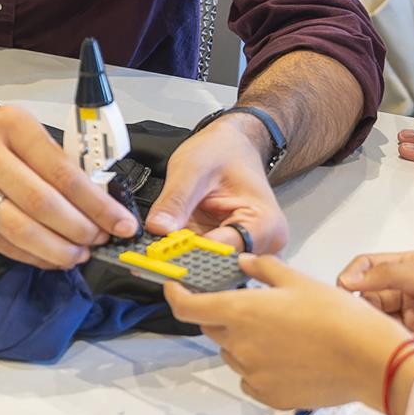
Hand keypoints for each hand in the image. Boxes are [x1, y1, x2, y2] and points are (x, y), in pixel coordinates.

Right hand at [0, 103, 138, 270]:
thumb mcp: (16, 130)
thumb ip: (51, 158)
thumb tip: (99, 199)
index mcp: (11, 125)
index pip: (63, 172)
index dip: (97, 204)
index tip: (121, 222)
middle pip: (43, 203)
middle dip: (81, 229)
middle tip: (102, 241)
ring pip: (21, 229)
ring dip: (58, 249)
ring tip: (79, 254)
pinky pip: (1, 243)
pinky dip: (32, 256)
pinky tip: (52, 258)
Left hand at [142, 114, 290, 253]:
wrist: (231, 146)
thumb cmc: (223, 152)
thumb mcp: (192, 168)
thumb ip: (175, 200)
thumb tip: (159, 229)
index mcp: (264, 223)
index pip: (223, 252)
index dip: (188, 255)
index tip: (158, 256)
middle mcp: (262, 244)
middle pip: (217, 266)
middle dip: (181, 262)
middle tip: (149, 256)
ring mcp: (247, 251)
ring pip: (207, 268)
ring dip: (179, 261)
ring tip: (155, 250)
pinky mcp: (228, 251)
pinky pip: (203, 261)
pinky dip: (182, 257)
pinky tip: (164, 250)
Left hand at [164, 252, 413, 409]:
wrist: (370, 360)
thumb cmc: (339, 317)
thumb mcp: (299, 281)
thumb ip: (264, 269)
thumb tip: (243, 261)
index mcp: (242, 312)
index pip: (189, 308)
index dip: (176, 297)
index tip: (175, 288)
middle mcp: (239, 345)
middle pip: (213, 329)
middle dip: (224, 316)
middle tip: (256, 308)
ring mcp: (252, 374)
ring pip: (233, 354)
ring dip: (244, 343)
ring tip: (284, 334)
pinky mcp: (267, 395)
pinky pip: (251, 379)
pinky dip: (260, 368)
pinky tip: (289, 359)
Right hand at [335, 251, 413, 388]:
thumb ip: (391, 274)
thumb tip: (352, 277)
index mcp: (413, 270)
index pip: (368, 267)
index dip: (352, 277)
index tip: (345, 290)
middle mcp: (408, 296)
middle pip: (365, 298)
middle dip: (357, 307)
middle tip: (355, 319)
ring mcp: (410, 324)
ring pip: (373, 325)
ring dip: (370, 330)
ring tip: (372, 337)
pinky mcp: (412, 350)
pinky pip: (385, 348)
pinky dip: (379, 350)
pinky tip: (381, 352)